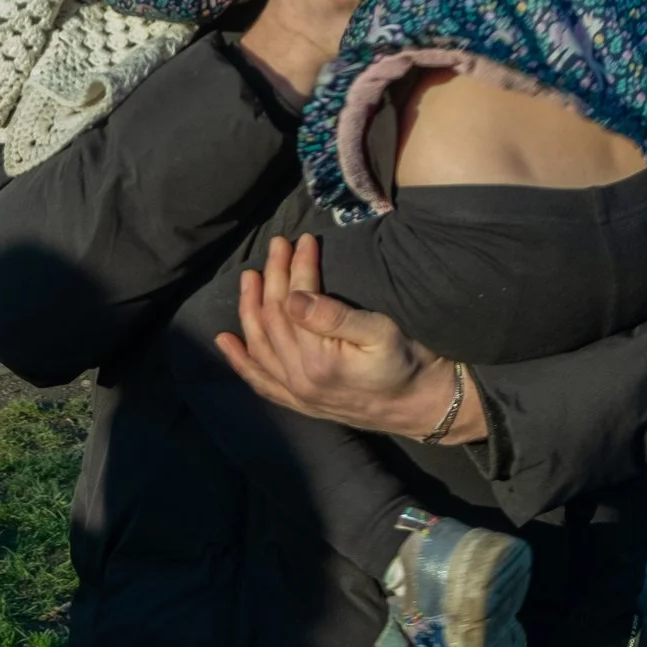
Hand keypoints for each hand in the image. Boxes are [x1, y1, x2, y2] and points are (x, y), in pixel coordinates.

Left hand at [212, 234, 488, 444]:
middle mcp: (298, 380)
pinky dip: (240, 361)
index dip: (296, 267)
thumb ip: (333, 317)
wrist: (422, 407)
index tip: (303, 240)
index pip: (293, 302)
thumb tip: (292, 297)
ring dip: (250, 308)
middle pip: (273, 319)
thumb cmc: (407, 363)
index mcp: (317, 361)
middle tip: (278, 244)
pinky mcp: (299, 403)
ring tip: (249, 276)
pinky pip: (261, 381)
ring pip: (260, 345)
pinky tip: (225, 340)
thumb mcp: (380, 333)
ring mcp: (295, 394)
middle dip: (273, 276)